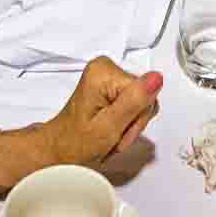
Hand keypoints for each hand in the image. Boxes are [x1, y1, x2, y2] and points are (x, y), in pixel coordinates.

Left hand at [40, 57, 162, 165]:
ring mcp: (108, 75)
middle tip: (114, 138)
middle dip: (133, 123)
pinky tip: (112, 129)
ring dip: (130, 124)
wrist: (60, 149)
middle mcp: (106, 67)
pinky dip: (126, 121)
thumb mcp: (109, 127)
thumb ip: (134, 102)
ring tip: (111, 136)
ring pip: (141, 101)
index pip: (145, 93)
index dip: (137, 120)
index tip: (119, 134)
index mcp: (104, 72)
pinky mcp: (111, 84)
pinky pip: (134, 102)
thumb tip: (156, 78)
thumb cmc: (76, 143)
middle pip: (144, 96)